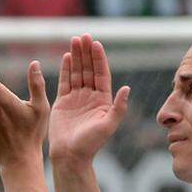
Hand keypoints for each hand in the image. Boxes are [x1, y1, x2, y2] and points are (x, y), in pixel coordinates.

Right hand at [48, 34, 129, 163]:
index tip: (95, 44)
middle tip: (83, 36)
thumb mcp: (108, 125)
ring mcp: (77, 98)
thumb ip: (118, 107)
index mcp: (103, 100)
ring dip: (76, 56)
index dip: (99, 59)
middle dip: (86, 52)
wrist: (70, 156)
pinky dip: (66, 68)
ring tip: (75, 40)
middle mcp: (91, 96)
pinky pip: (65, 81)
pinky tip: (67, 56)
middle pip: (89, 69)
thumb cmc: (91, 144)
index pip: (102, 74)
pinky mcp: (63, 102)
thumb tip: (127, 88)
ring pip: (77, 72)